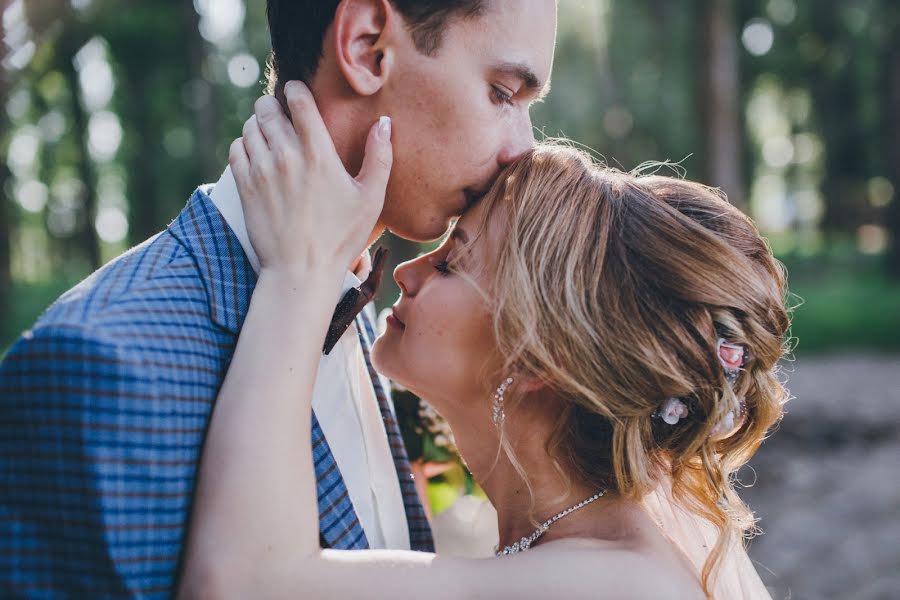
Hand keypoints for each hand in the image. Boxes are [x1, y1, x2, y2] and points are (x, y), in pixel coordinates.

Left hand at [229, 81, 392, 280]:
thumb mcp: (371, 199)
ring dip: (259, 124)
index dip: (296, 90)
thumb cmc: (341, 238)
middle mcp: (286, 155)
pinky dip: (245, 145)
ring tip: (271, 135)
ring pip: (250, 126)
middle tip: (283, 115)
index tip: (298, 94)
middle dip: (275, 106)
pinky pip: (236, 148)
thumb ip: (380, 157)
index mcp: (319, 153)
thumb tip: (385, 124)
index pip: (298, 100)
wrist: (301, 271)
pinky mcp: (245, 186)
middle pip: (267, 108)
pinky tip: (257, 155)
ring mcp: (261, 170)